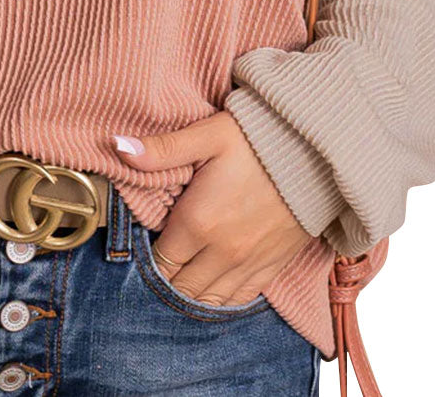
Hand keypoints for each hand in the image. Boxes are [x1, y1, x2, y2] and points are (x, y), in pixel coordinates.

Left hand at [114, 111, 313, 306]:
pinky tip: (212, 286)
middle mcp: (222, 252)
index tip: (148, 240)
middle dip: (166, 277)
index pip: (159, 261)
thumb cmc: (259, 137)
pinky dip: (221, 299)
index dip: (148, 255)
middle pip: (180, 287)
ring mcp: (248, 264)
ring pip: (208, 300)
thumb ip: (162, 149)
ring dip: (190, 292)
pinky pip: (239, 299)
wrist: (316, 151)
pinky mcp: (272, 266)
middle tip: (162, 256)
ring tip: (182, 274)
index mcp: (198, 222)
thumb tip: (118, 148)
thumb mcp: (207, 135)